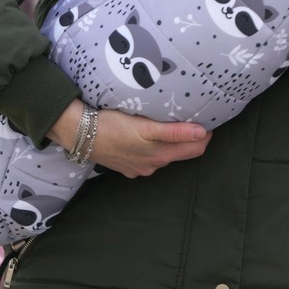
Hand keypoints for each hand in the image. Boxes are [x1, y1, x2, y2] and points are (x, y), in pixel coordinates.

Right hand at [48, 99, 210, 177]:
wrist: (79, 134)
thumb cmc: (113, 125)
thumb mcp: (145, 127)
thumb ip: (174, 132)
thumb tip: (201, 133)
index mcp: (160, 155)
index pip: (195, 149)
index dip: (206, 135)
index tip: (210, 119)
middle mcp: (152, 165)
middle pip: (183, 153)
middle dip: (193, 140)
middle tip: (199, 119)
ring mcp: (139, 168)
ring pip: (165, 156)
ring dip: (173, 144)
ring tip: (175, 125)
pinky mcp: (126, 168)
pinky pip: (148, 160)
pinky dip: (154, 150)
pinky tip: (149, 139)